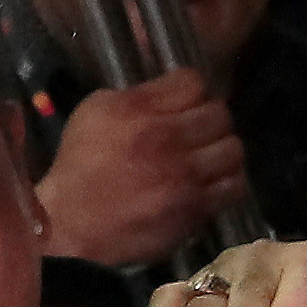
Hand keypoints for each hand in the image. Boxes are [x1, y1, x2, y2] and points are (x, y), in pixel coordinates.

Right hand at [38, 71, 255, 266]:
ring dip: (223, 150)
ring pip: (233, 148)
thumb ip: (136, 96)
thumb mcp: (94, 113)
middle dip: (210, 119)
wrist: (73, 224)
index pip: (193, 82)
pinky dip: (228, 182)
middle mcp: (165, 136)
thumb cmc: (80, 165)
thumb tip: (170, 91)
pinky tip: (213, 182)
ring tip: (209, 157)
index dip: (192, 91)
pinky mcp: (194, 206)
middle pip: (219, 113)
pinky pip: (234, 185)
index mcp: (138, 108)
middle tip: (199, 131)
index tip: (186, 102)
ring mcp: (183, 173)